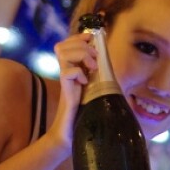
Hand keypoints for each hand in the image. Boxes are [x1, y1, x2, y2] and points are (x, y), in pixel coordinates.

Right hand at [48, 32, 97, 149]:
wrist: (71, 132)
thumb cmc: (84, 112)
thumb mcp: (93, 89)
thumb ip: (95, 76)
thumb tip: (107, 63)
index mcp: (72, 69)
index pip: (66, 44)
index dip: (78, 37)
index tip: (91, 39)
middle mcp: (66, 72)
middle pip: (61, 45)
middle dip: (80, 45)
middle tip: (94, 59)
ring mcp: (65, 81)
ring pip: (63, 53)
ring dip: (81, 55)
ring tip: (92, 68)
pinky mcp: (65, 91)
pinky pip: (67, 72)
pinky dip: (78, 73)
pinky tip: (84, 83)